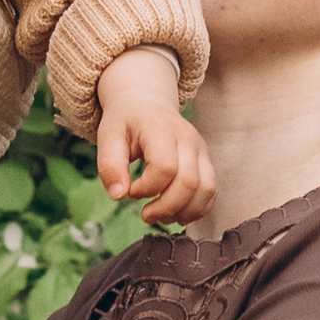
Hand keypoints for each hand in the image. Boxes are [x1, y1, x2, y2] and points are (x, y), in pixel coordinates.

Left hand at [94, 47, 215, 226]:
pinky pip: (211, 191)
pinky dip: (197, 209)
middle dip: (166, 207)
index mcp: (162, 130)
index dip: (147, 188)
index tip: (130, 191)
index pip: (165, 167)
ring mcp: (200, 150)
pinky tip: (177, 214)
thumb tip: (118, 196)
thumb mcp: (108, 136)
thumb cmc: (126, 122)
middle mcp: (188, 139)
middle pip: (189, 183)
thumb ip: (110, 165)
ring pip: (206, 189)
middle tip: (145, 214)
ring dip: (184, 212)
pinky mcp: (206, 161)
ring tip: (162, 216)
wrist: (147, 103)